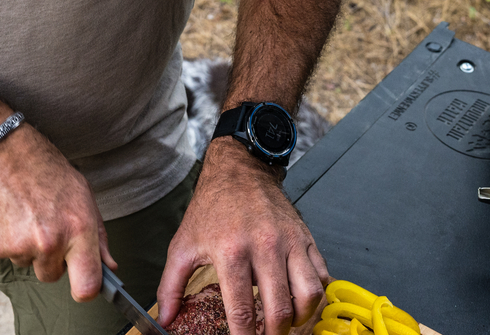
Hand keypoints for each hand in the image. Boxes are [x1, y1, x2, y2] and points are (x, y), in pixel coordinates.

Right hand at [0, 123, 116, 301]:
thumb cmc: (42, 165)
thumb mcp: (81, 191)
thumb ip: (97, 234)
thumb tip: (108, 266)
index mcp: (77, 227)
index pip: (86, 287)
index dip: (85, 287)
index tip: (82, 280)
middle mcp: (49, 241)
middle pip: (52, 276)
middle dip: (51, 257)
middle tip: (45, 223)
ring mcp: (20, 245)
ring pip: (28, 264)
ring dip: (27, 246)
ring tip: (24, 212)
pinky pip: (6, 255)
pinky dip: (6, 240)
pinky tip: (7, 212)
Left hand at [157, 138, 327, 334]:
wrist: (237, 169)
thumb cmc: (211, 206)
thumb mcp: (183, 243)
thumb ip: (171, 284)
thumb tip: (166, 318)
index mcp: (231, 250)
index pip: (242, 312)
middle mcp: (263, 245)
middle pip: (279, 311)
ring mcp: (288, 240)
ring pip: (309, 296)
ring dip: (300, 319)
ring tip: (285, 322)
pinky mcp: (305, 237)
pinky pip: (323, 276)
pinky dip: (316, 296)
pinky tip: (299, 299)